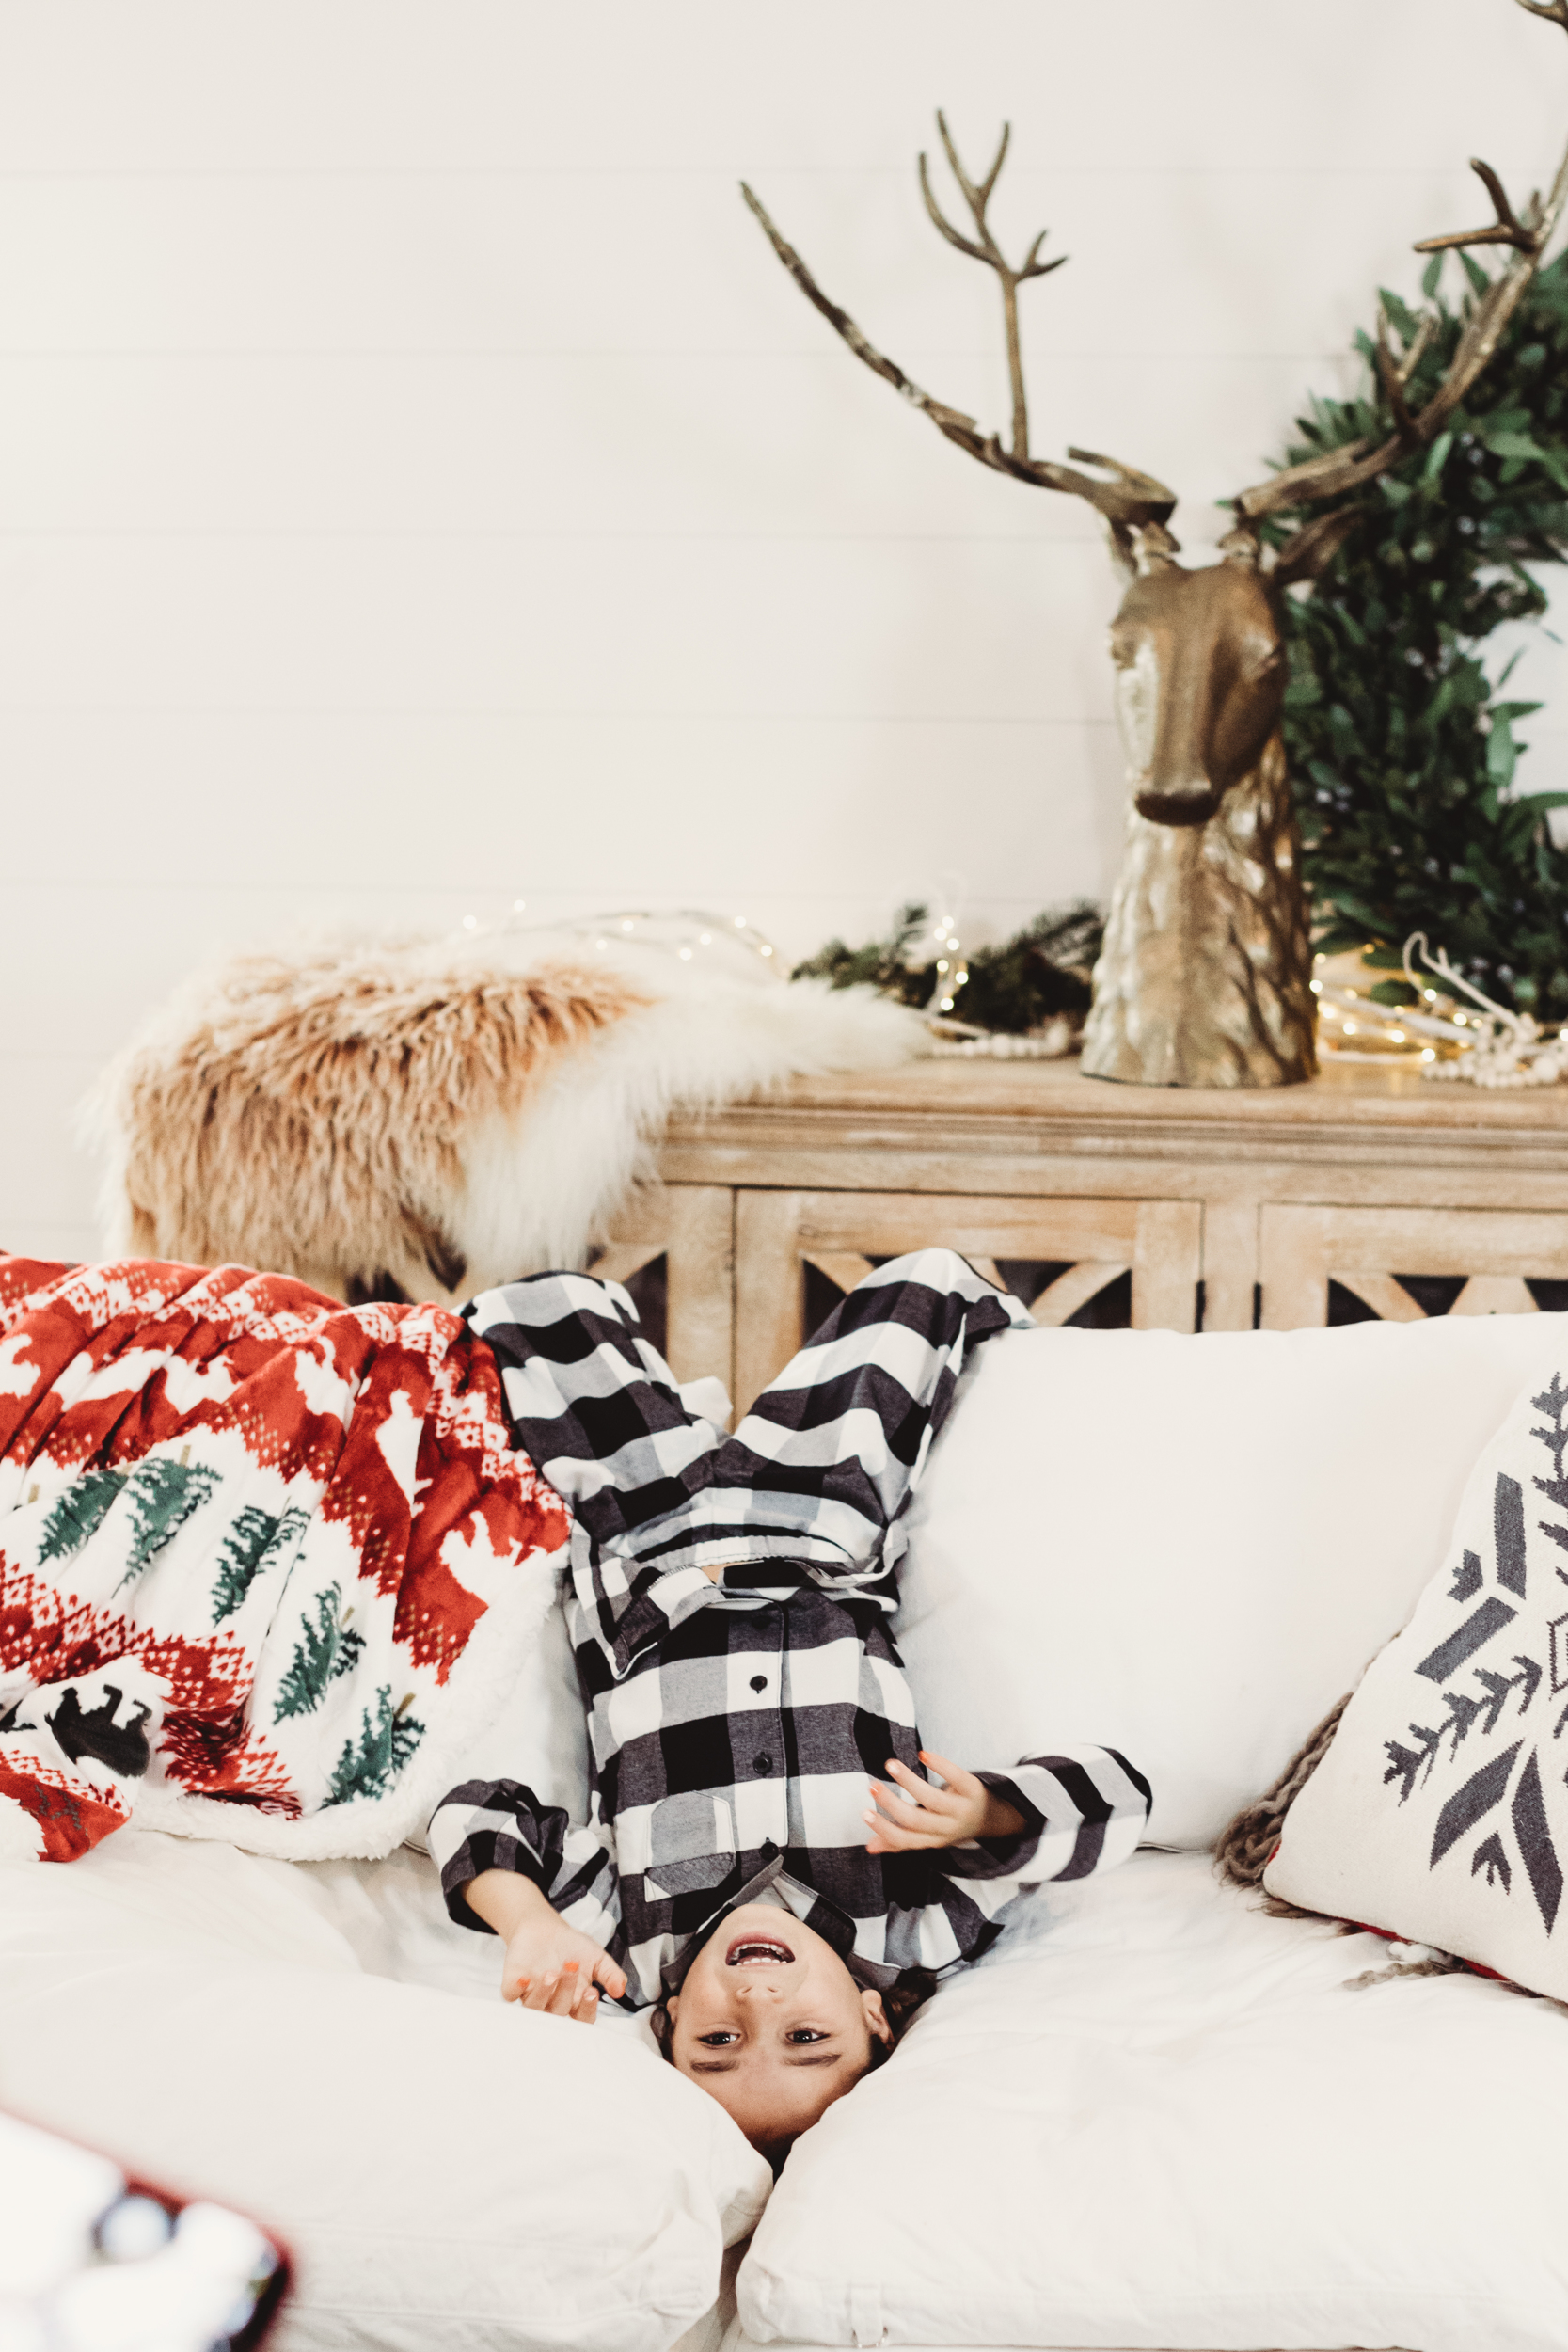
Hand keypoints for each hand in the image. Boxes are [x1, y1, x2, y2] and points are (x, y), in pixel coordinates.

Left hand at [464, 1869, 627, 2019]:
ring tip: (552, 1971)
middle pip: (558, 2012)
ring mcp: (531, 1997)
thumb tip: (621, 1990)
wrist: (544, 1929)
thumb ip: (610, 1973)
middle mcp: (552, 2004)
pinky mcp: (512, 1986)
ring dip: (544, 1993)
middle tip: (571, 1965)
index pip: (581, 2019)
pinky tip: (524, 1978)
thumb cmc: (572, 1947)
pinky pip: (510, 1995)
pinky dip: (515, 1990)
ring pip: (535, 2009)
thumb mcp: (596, 1957)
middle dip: (566, 1990)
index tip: (592, 1991)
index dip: (586, 2010)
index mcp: (574, 2002)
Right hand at [864, 1750, 1025, 1855]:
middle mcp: (946, 1827)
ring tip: (890, 1765)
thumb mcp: (928, 1835)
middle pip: (916, 1820)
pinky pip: (956, 1777)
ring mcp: (960, 1808)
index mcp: (932, 1839)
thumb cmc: (950, 1824)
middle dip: (891, 1804)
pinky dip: (940, 1765)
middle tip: (872, 1786)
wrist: (991, 1818)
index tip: (864, 1813)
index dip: (884, 1829)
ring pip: (932, 1798)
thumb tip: (869, 1846)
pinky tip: (923, 1755)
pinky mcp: (972, 1789)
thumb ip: (899, 1840)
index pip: (905, 1839)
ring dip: (909, 1781)